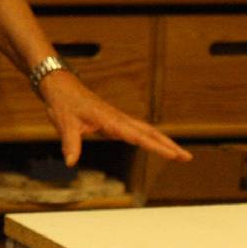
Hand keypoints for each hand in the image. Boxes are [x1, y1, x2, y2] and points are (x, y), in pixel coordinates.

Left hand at [36, 69, 191, 165]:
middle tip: (187, 158)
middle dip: (169, 145)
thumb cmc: (63, 102)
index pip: (139, 136)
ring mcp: (117, 118)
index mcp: (111, 120)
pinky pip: (137, 129)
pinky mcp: (114, 119)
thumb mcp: (64, 123)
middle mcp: (118, 118)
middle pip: (150, 133)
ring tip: (179, 154)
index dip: (157, 147)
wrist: (59, 85)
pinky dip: (150, 137)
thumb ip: (70, 144)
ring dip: (163, 141)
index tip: (174, 155)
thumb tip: (71, 162)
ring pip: (146, 130)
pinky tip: (155, 143)